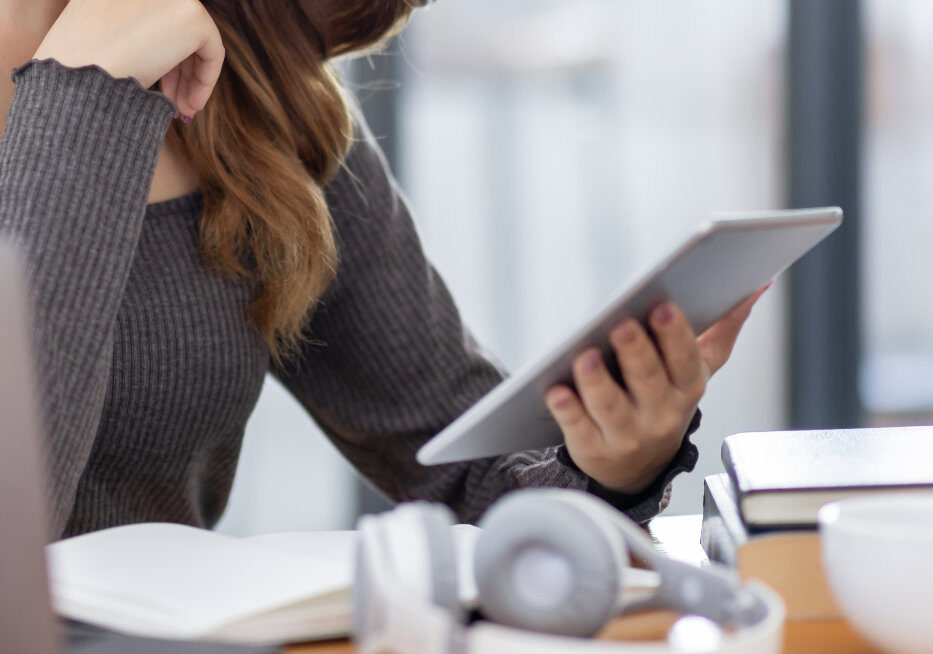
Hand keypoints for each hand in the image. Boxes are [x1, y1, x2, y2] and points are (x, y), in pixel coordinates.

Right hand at [33, 0, 223, 117]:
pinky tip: (191, 106)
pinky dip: (204, 81)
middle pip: (173, 30)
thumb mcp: (93, 40)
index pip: (150, 21)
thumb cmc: (77, 72)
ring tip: (182, 112)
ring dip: (189, 80)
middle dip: (177, 71)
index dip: (157, 55)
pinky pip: (211, 51)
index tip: (158, 86)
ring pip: (192, 41)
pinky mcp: (192, 14)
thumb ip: (125, 35)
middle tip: (176, 105)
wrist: (78, 77)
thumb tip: (153, 54)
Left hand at [547, 284, 769, 493]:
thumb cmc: (664, 400)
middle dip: (636, 351)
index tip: (662, 305)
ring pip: (611, 406)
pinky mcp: (593, 447)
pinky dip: (568, 410)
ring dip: (597, 381)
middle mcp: (660, 413)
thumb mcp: (696, 369)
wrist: (637, 466)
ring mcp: (626, 434)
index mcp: (687, 386)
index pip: (683, 358)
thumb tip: (757, 286)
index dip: (673, 334)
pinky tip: (556, 390)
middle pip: (648, 380)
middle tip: (621, 324)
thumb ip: (723, 329)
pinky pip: (578, 428)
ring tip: (584, 356)